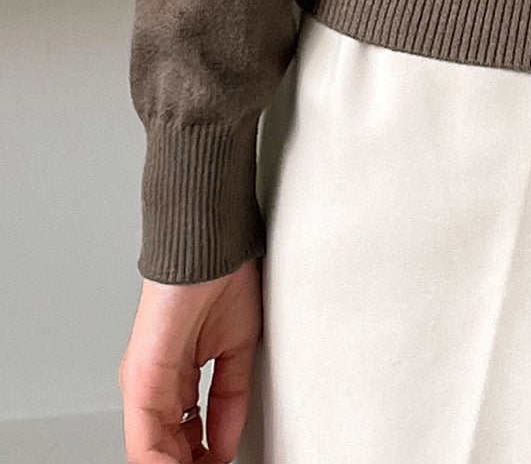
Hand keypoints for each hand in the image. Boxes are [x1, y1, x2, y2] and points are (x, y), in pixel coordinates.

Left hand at [120, 260, 261, 462]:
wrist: (210, 242)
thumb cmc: (222, 278)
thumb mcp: (237, 349)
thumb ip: (229, 399)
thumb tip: (225, 443)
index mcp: (173, 379)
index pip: (181, 438)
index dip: (201, 458)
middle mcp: (151, 386)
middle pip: (164, 450)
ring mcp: (141, 385)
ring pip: (150, 453)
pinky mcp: (140, 381)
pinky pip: (144, 442)